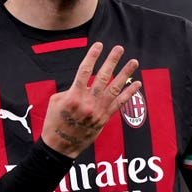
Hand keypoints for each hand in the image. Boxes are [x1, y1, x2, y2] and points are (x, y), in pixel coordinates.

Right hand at [41, 41, 140, 157]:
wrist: (60, 146)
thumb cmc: (54, 122)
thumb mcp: (56, 102)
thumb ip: (70, 90)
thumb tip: (83, 84)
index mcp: (73, 96)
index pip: (84, 71)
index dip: (92, 57)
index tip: (98, 45)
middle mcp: (87, 103)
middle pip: (102, 77)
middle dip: (111, 61)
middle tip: (119, 48)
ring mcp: (97, 111)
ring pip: (114, 89)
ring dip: (125, 74)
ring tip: (133, 62)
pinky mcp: (104, 119)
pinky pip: (119, 104)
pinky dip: (129, 94)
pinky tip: (137, 84)